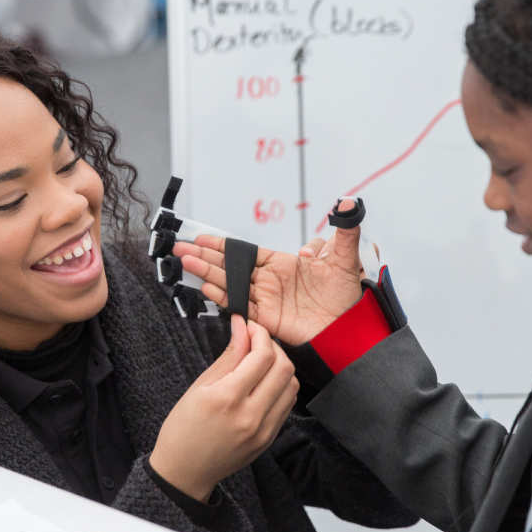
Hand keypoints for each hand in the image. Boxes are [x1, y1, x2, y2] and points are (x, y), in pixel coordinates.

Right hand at [149, 315, 299, 501]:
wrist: (186, 470)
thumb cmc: (183, 428)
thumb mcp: (199, 387)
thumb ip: (228, 356)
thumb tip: (242, 328)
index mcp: (227, 399)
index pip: (262, 356)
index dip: (260, 334)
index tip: (251, 327)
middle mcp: (250, 415)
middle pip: (284, 368)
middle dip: (274, 347)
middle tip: (257, 342)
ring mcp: (264, 429)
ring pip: (292, 385)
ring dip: (281, 367)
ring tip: (260, 362)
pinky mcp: (270, 438)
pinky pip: (287, 404)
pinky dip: (281, 386)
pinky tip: (264, 383)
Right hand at [172, 199, 364, 345]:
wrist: (350, 327)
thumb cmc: (347, 296)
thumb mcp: (346, 257)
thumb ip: (345, 230)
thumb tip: (350, 204)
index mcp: (282, 264)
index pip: (246, 253)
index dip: (223, 246)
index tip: (202, 238)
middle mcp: (270, 281)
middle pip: (231, 267)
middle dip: (206, 257)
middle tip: (181, 248)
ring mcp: (267, 300)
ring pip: (231, 284)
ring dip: (207, 274)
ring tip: (186, 263)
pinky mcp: (267, 319)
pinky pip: (241, 306)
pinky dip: (224, 297)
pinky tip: (207, 288)